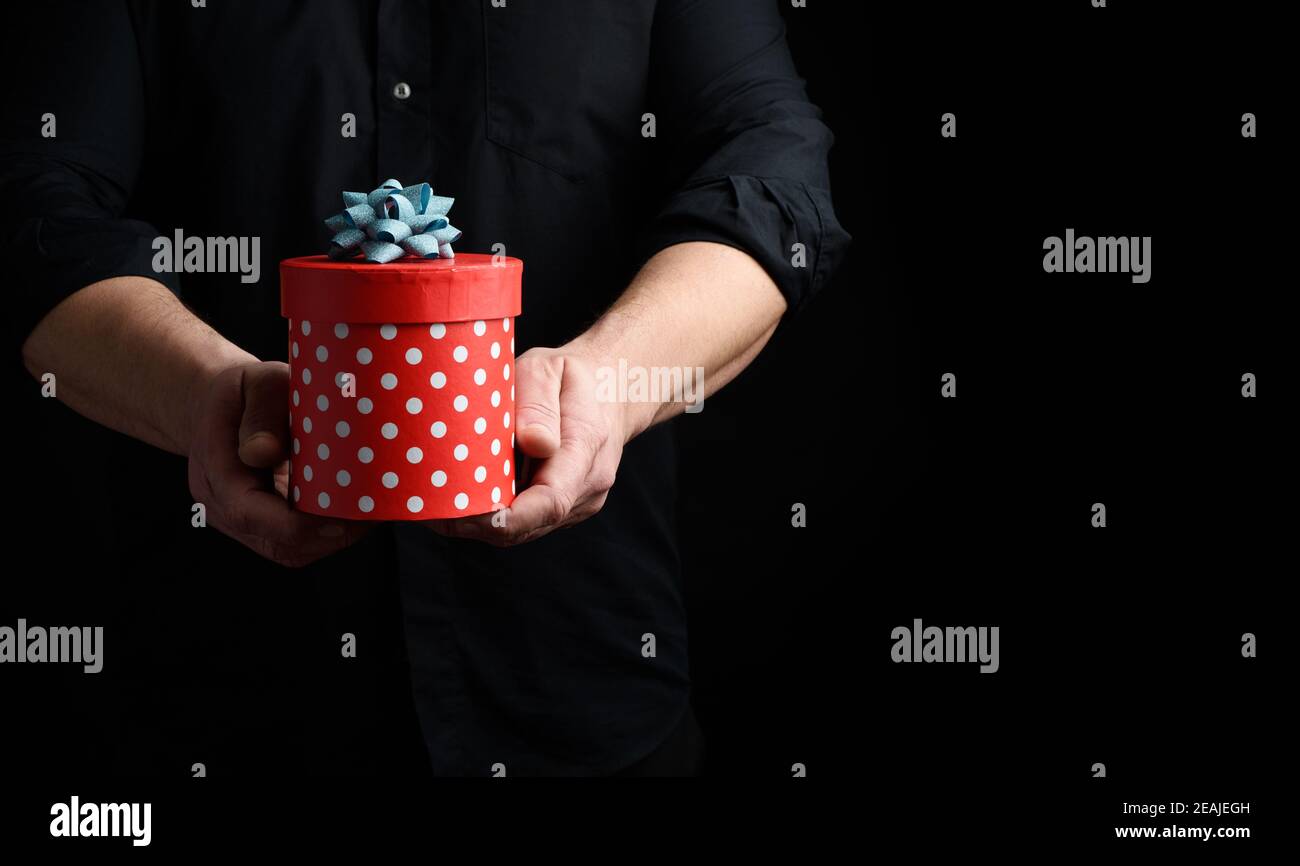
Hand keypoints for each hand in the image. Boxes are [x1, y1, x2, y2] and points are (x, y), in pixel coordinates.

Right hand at [187, 361, 368, 566]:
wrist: (223, 405)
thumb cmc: (245, 389)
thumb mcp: (256, 383)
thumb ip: (261, 413)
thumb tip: (263, 453)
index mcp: (215, 471)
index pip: (249, 514)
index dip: (300, 523)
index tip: (345, 514)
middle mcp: (221, 506)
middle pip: (277, 543)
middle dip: (329, 535)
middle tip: (374, 512)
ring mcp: (241, 521)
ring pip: (290, 550)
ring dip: (333, 538)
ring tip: (371, 512)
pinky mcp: (262, 524)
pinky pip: (294, 543)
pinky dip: (327, 533)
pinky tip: (356, 512)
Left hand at [425, 346, 627, 545]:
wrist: (612, 390)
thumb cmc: (572, 377)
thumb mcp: (549, 368)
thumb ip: (539, 403)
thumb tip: (533, 442)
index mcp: (586, 449)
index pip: (549, 502)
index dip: (505, 518)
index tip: (460, 515)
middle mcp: (589, 485)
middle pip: (530, 524)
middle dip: (478, 525)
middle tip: (427, 510)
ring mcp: (581, 501)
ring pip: (527, 528)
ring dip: (483, 524)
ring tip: (437, 507)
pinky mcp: (568, 507)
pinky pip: (530, 521)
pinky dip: (496, 516)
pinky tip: (465, 501)